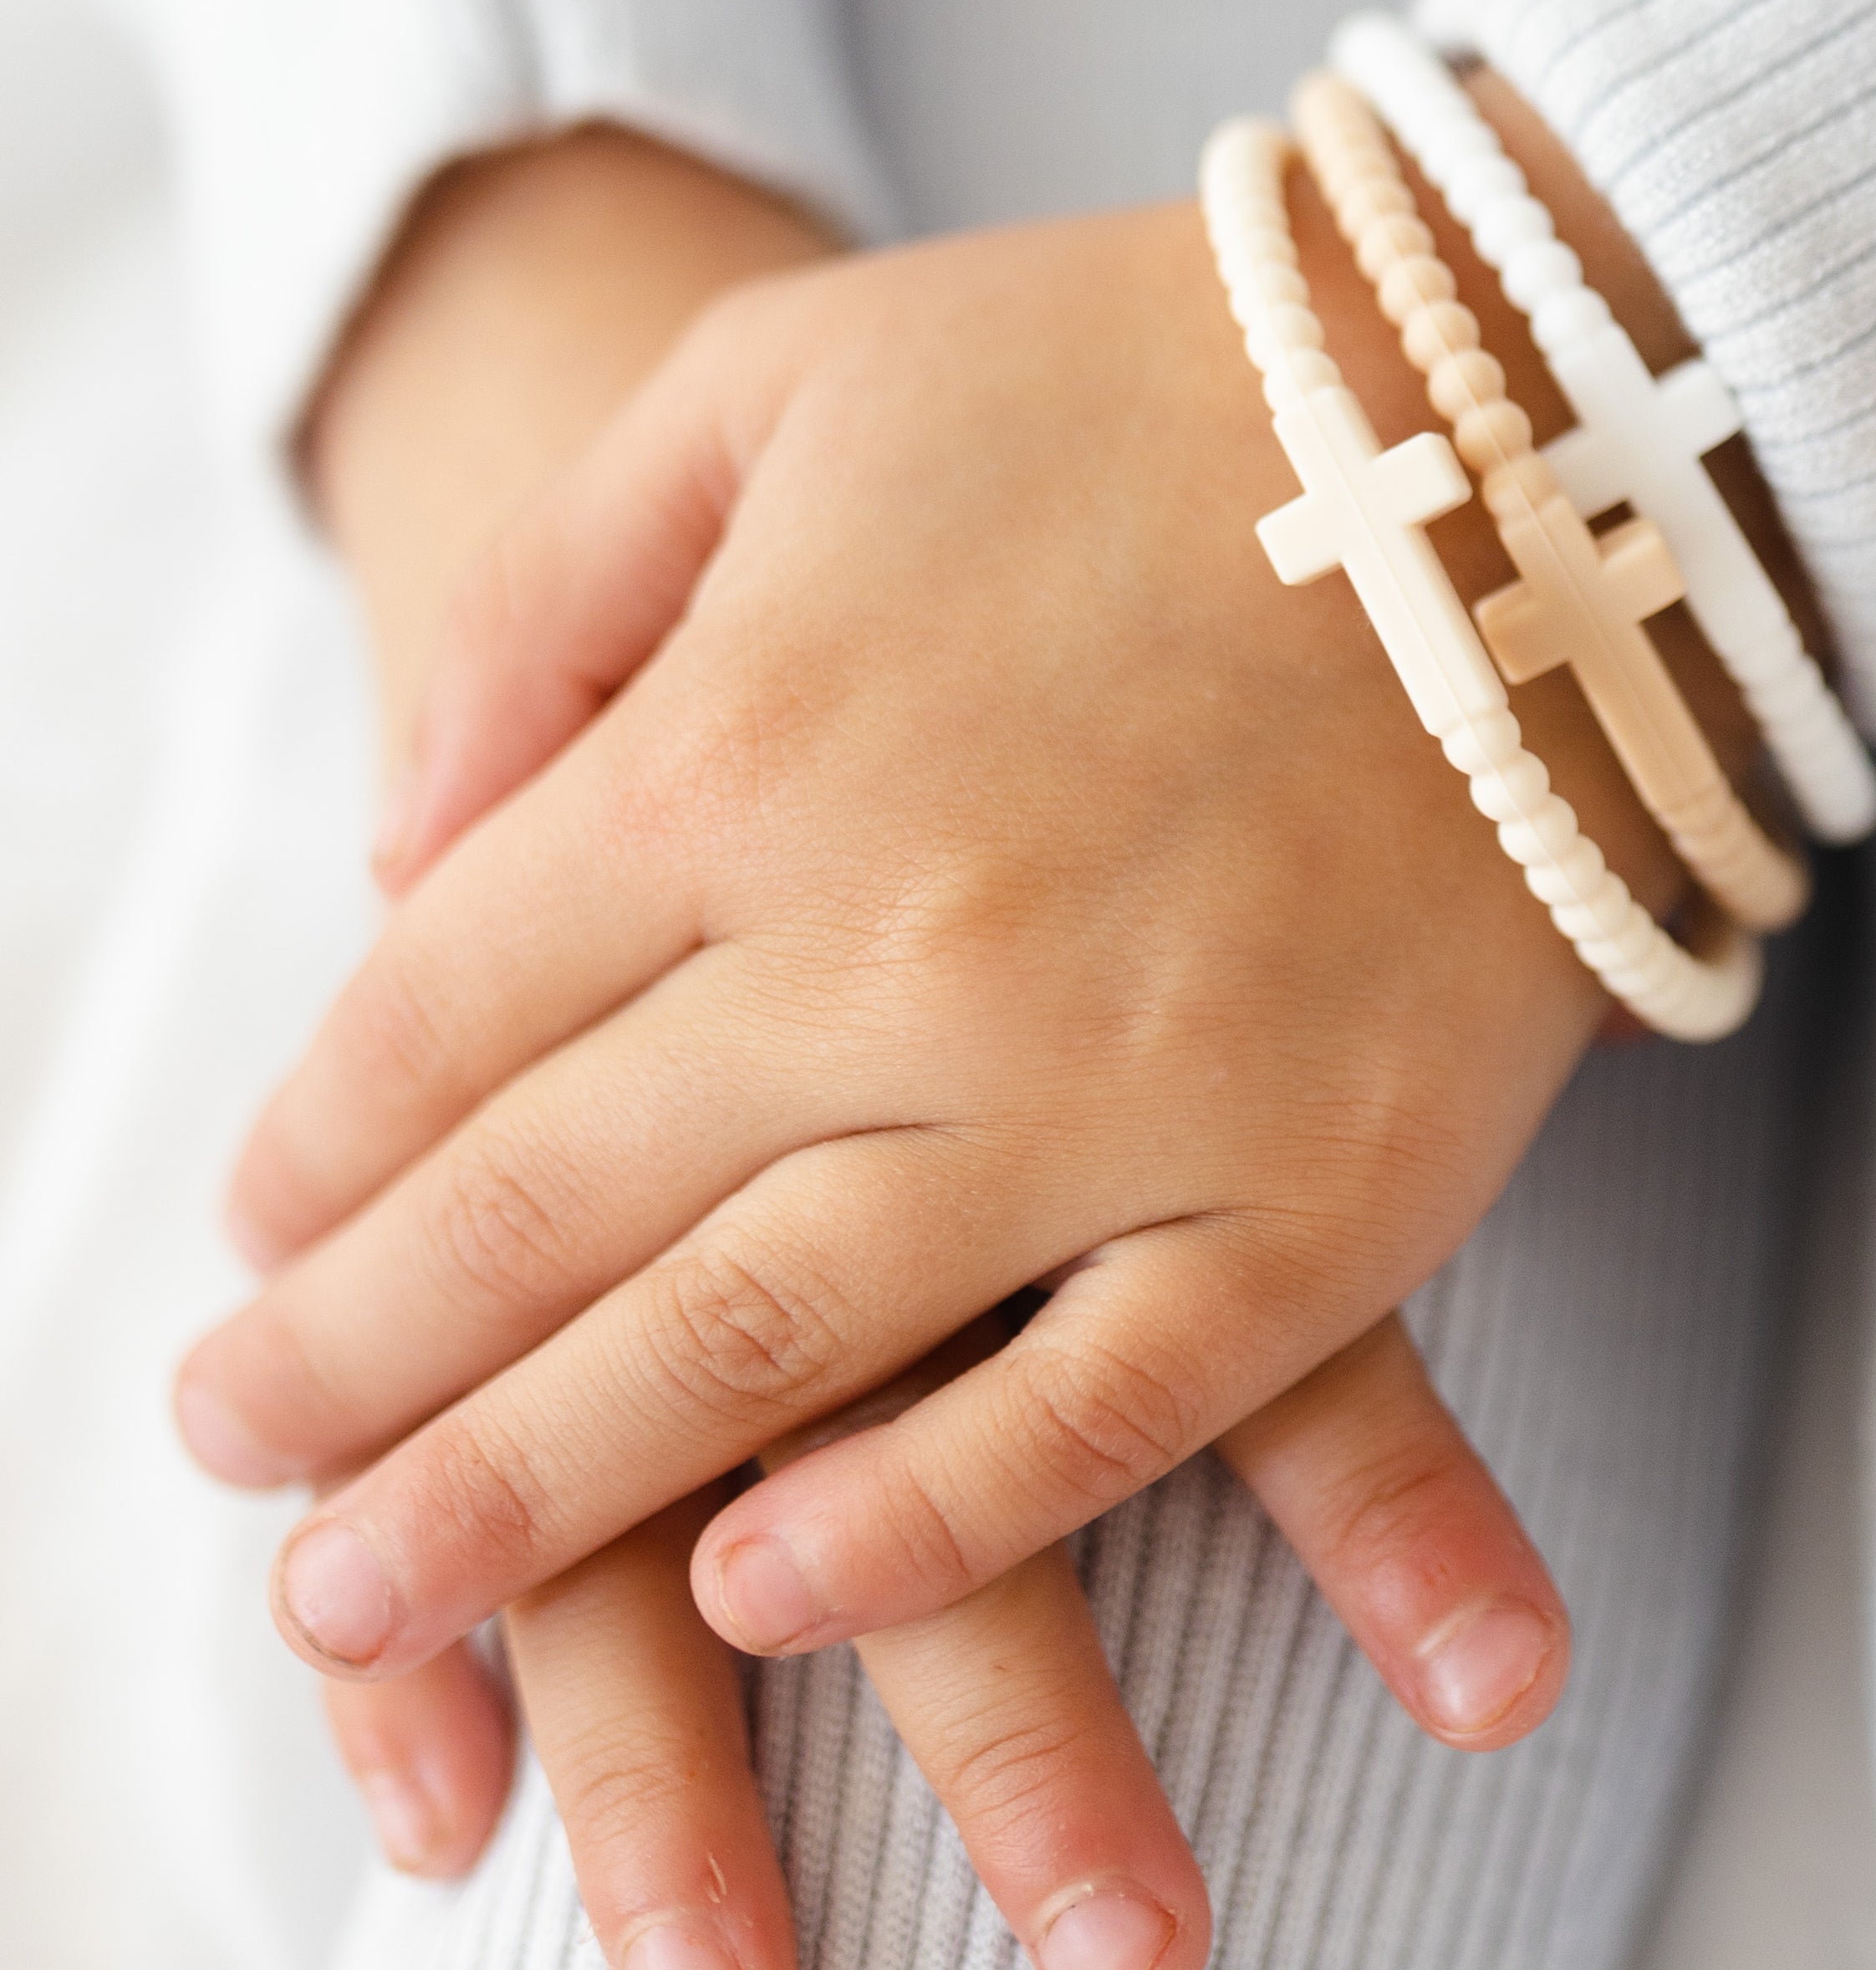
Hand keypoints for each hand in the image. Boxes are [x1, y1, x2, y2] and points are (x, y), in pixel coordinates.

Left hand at [195, 110, 1742, 1969]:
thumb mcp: (789, 376)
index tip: (259, 1245)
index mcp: (749, 740)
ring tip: (374, 1597)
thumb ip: (557, 591)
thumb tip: (404, 836)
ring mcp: (1120, 1089)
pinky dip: (910, 1533)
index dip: (317, 1153)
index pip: (440, 1014)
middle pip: (541, 1218)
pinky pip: (1084, 1417)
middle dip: (346, 1372)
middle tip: (239, 1471)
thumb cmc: (1152, 369)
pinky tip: (760, 1599)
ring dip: (528, 1498)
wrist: (1542, 423)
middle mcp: (899, 945)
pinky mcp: (1323, 1192)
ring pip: (758, 1358)